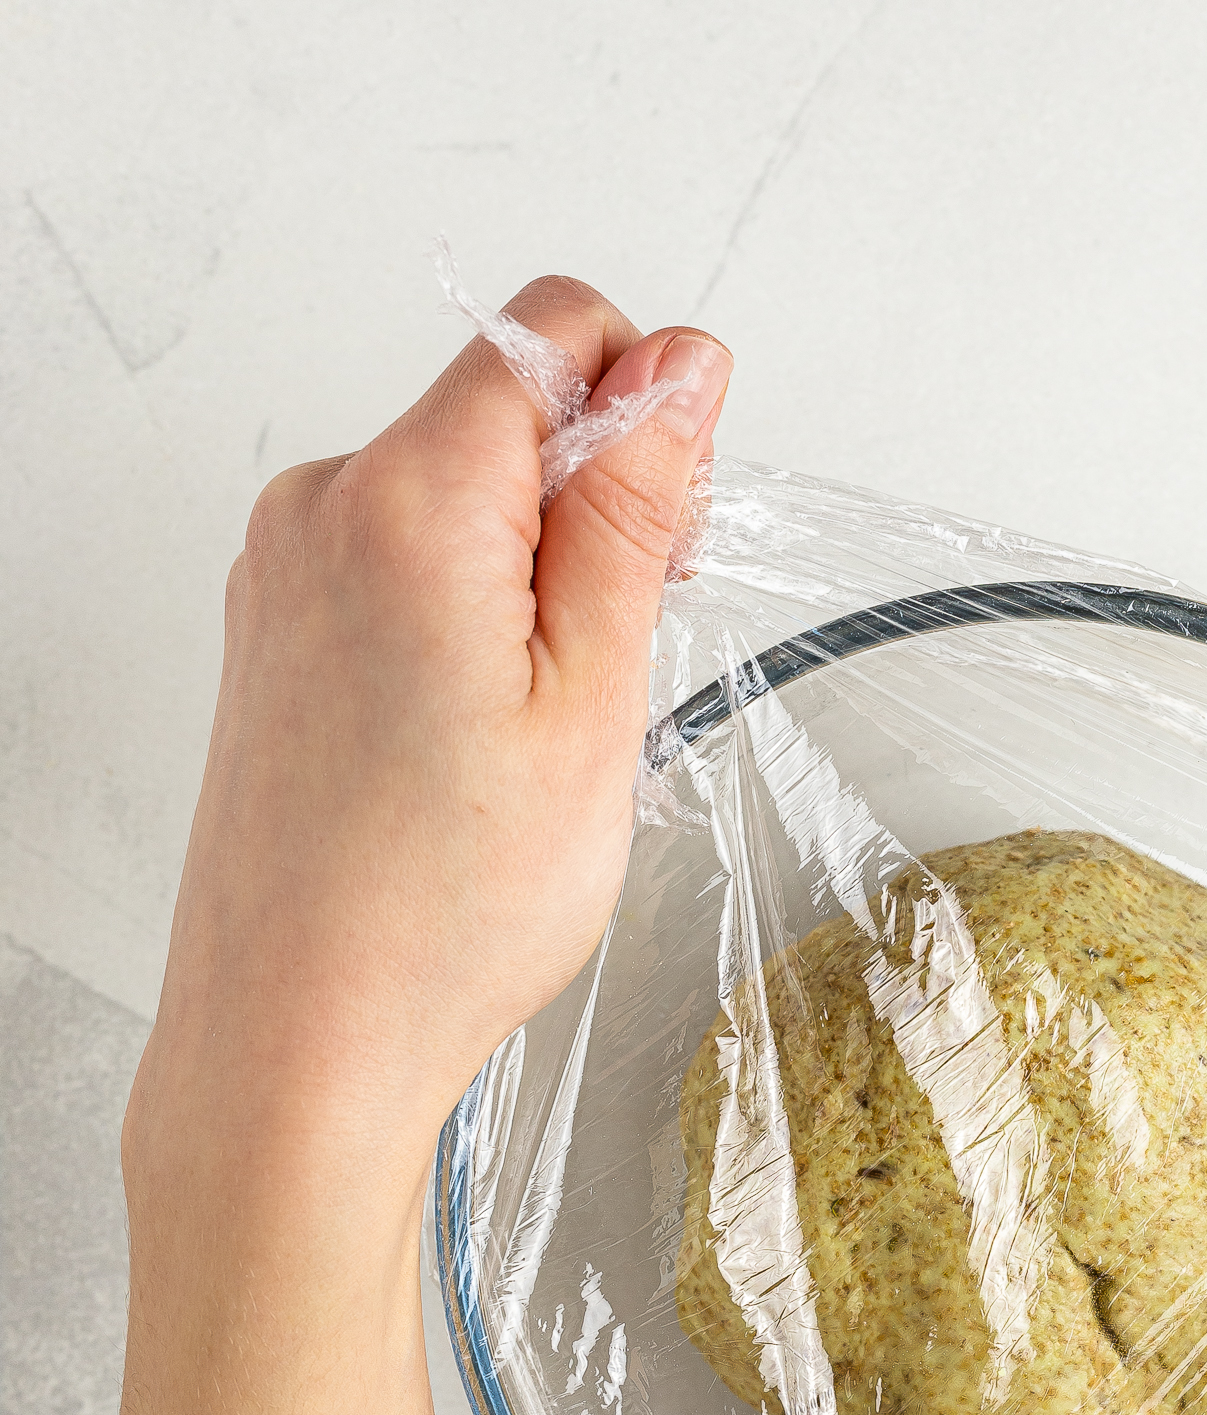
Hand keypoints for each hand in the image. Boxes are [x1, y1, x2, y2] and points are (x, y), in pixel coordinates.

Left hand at [105, 277, 730, 1414]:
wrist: (298, 1040)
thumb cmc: (439, 912)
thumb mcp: (593, 701)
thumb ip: (633, 511)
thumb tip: (679, 369)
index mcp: (406, 497)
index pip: (552, 329)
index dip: (642, 411)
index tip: (665, 537)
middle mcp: (320, 506)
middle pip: (506, 414)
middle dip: (589, 510)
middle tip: (604, 676)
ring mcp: (282, 570)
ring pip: (460, 500)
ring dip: (530, 583)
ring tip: (533, 737)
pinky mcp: (274, 632)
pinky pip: (403, 568)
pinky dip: (465, 625)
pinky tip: (475, 748)